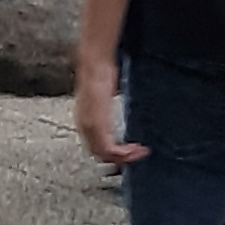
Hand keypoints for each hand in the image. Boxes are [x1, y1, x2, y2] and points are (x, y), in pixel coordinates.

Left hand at [74, 47, 138, 170]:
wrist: (95, 66)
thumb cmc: (100, 75)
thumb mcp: (103, 97)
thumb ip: (106, 110)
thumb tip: (113, 113)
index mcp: (84, 122)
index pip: (96, 147)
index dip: (113, 153)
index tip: (129, 150)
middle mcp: (84, 128)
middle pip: (100, 155)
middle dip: (120, 159)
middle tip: (137, 155)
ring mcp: (90, 128)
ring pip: (105, 155)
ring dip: (124, 157)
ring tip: (140, 152)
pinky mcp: (97, 125)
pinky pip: (109, 149)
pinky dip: (124, 153)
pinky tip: (136, 148)